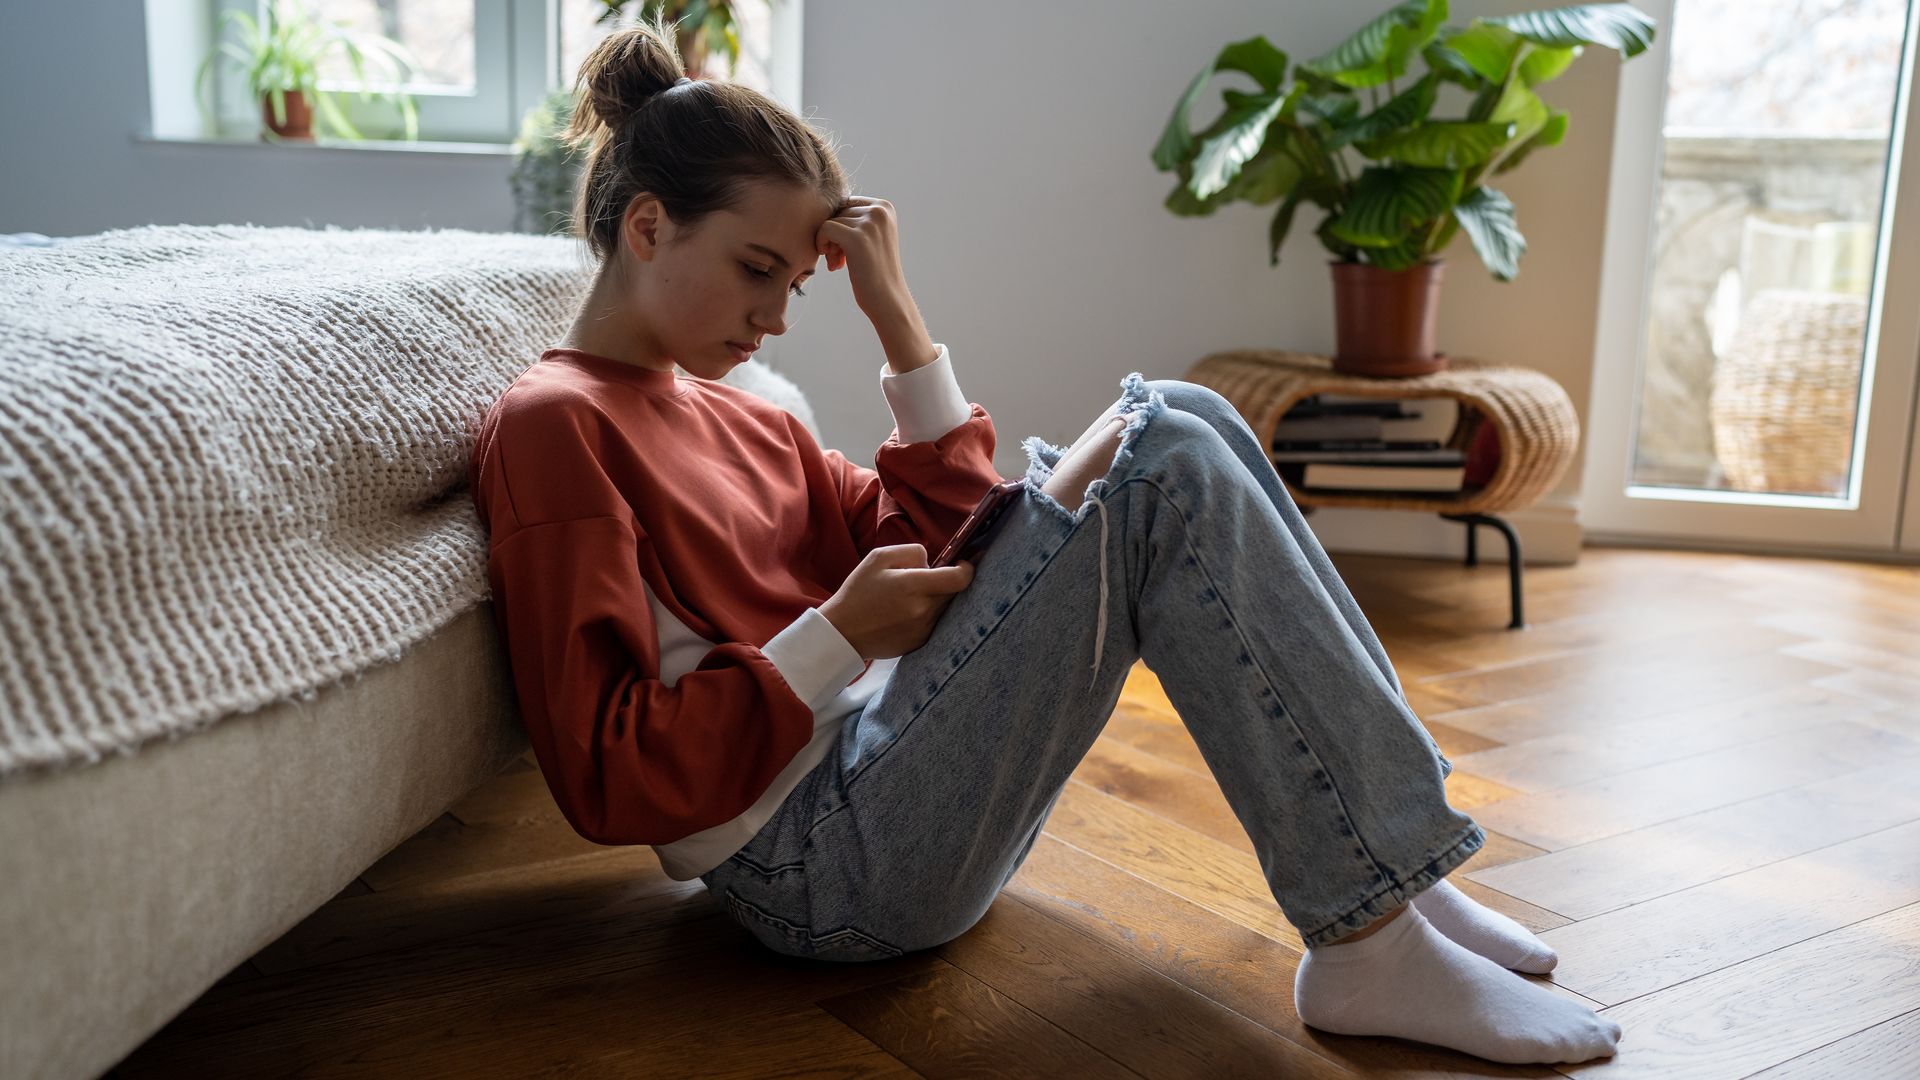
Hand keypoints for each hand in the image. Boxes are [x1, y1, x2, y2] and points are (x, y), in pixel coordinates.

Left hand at [816, 195, 913, 320]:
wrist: (888, 300)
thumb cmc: (875, 271)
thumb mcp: (871, 237)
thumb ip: (855, 218)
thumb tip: (822, 201)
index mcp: (885, 207)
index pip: (847, 203)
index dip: (841, 225)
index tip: (845, 249)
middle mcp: (880, 210)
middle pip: (837, 210)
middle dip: (834, 235)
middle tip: (838, 259)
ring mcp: (869, 223)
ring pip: (830, 221)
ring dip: (829, 244)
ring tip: (838, 264)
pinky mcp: (856, 238)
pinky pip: (825, 229)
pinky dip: (822, 244)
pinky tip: (833, 263)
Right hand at [818, 544, 973, 659]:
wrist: (842, 632)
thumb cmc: (858, 591)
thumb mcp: (879, 557)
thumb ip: (913, 551)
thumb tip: (933, 562)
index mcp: (913, 585)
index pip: (959, 579)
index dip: (967, 569)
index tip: (963, 564)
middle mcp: (922, 610)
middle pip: (955, 593)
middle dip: (948, 582)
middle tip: (927, 579)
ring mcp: (923, 629)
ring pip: (945, 608)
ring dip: (937, 599)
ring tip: (911, 597)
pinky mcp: (920, 643)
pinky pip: (935, 623)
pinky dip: (928, 615)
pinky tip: (905, 613)